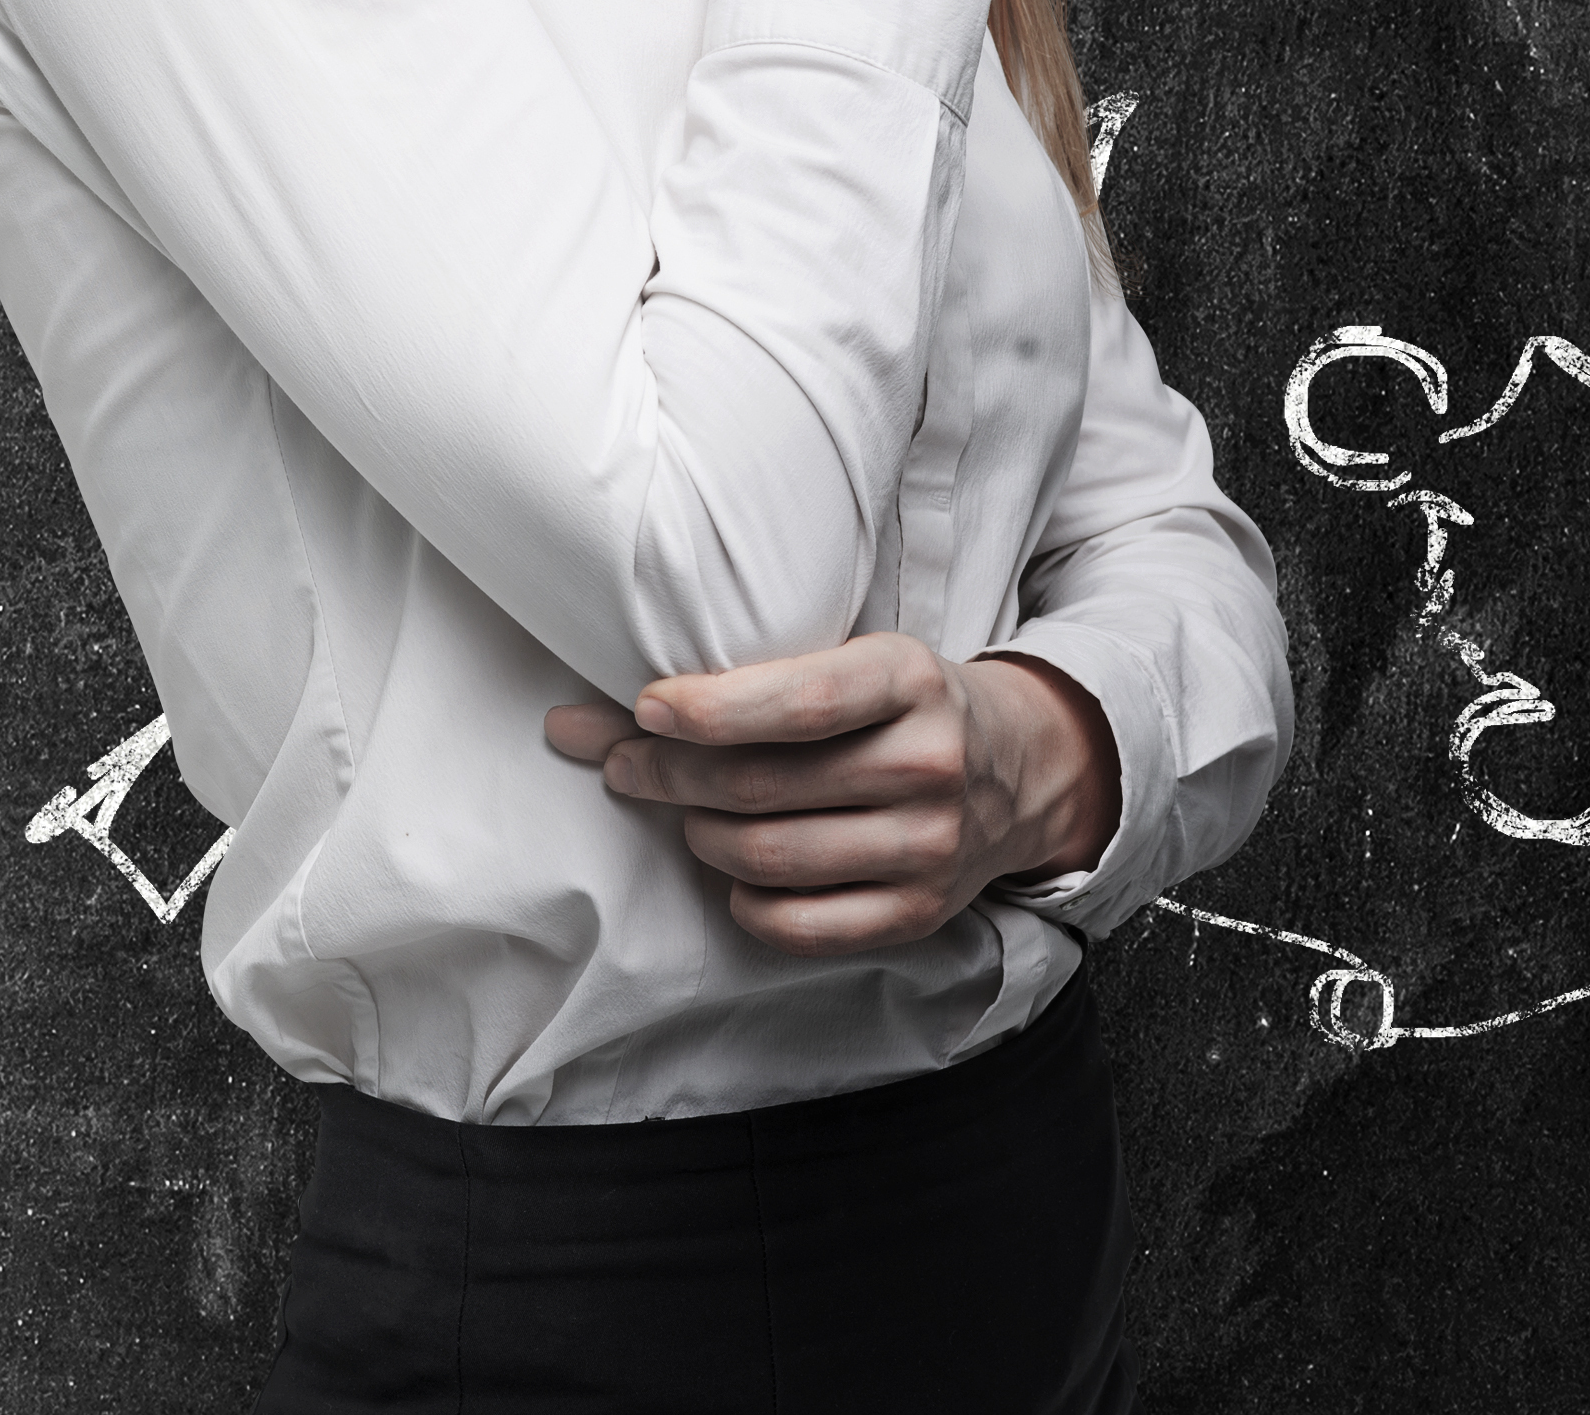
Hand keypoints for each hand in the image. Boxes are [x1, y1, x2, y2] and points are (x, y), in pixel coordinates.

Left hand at [539, 638, 1119, 955]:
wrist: (1017, 770)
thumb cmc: (898, 706)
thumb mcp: (849, 662)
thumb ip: (736, 681)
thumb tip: (571, 721)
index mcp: (908, 680)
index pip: (800, 702)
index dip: (709, 711)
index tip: (646, 709)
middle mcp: (928, 764)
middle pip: (765, 784)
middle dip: (670, 774)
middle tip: (622, 763)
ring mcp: (931, 846)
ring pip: (772, 856)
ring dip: (700, 836)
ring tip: (683, 814)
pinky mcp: (922, 912)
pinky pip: (805, 927)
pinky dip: (748, 904)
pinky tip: (732, 876)